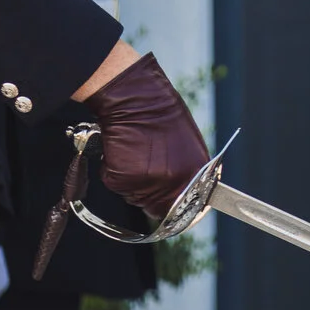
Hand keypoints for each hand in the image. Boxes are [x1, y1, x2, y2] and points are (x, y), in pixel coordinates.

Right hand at [82, 51, 210, 219]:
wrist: (136, 96)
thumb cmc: (161, 113)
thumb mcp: (187, 144)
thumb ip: (188, 171)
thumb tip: (184, 192)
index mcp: (196, 172)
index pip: (189, 210)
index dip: (179, 211)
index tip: (174, 213)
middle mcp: (174, 180)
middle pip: (156, 206)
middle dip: (149, 192)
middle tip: (146, 165)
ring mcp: (146, 181)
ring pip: (133, 196)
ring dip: (131, 180)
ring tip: (136, 150)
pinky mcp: (121, 177)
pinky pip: (114, 183)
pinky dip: (113, 170)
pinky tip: (121, 148)